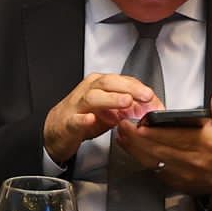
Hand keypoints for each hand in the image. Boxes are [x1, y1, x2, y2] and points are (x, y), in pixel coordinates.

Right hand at [43, 73, 158, 164]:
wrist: (57, 129)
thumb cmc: (84, 115)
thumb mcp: (110, 109)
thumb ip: (130, 106)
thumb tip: (152, 108)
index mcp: (99, 85)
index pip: (122, 81)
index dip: (140, 88)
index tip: (154, 98)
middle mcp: (88, 91)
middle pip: (108, 83)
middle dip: (130, 88)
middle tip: (146, 95)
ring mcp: (77, 107)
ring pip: (93, 98)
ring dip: (111, 99)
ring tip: (126, 102)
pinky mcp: (68, 123)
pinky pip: (75, 120)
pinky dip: (83, 119)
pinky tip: (91, 119)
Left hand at [115, 85, 211, 195]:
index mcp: (206, 143)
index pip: (176, 136)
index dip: (155, 131)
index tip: (140, 123)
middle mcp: (193, 159)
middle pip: (159, 148)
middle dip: (138, 137)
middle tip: (123, 124)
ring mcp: (182, 172)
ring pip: (153, 159)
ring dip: (134, 146)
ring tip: (122, 133)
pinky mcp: (174, 181)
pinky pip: (153, 169)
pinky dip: (139, 157)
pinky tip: (130, 147)